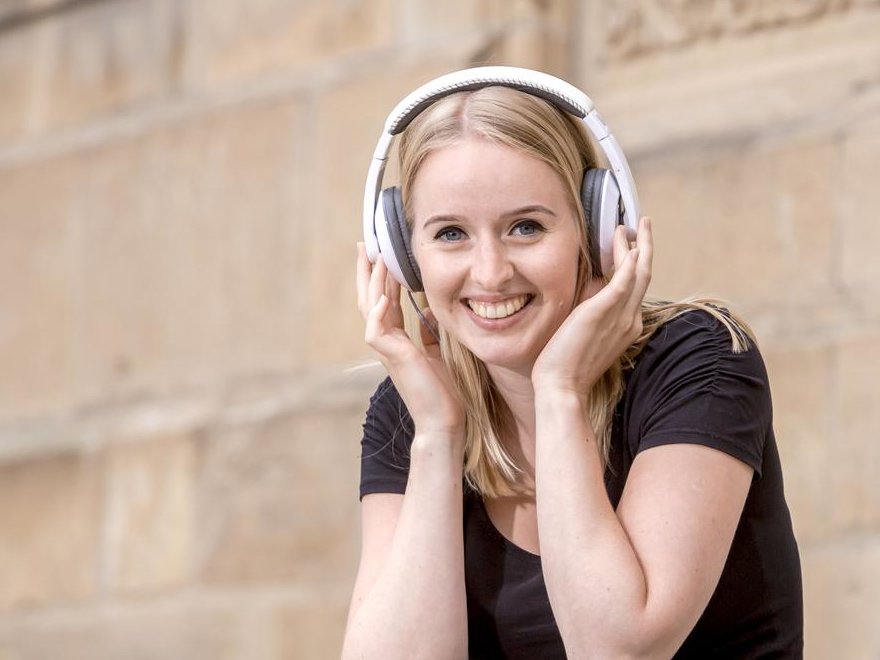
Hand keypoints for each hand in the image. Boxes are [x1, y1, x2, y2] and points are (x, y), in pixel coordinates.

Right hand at [356, 243, 464, 440]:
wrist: (444, 420)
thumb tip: (430, 310)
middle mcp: (388, 342)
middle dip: (368, 272)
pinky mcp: (393, 358)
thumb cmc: (443, 392)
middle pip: (370, 299)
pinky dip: (378, 311)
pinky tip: (383, 295)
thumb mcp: (437, 353)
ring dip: (373, 282)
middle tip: (365, 245)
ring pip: (370, 309)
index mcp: (398, 340)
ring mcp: (388, 350)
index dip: (383, 278)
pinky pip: (376, 330)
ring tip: (374, 257)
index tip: (383, 254)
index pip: (385, 301)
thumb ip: (429, 332)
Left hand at [531, 217, 652, 396]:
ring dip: (637, 246)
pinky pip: (623, 283)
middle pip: (645, 275)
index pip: (636, 288)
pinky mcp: (601, 312)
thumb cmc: (568, 366)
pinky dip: (630, 264)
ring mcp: (619, 317)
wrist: (562, 387)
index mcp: (627, 326)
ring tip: (632, 225)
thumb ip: (594, 316)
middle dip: (646, 246)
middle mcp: (630, 320)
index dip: (636, 262)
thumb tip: (590, 298)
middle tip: (643, 223)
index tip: (631, 245)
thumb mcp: (587, 336)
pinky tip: (632, 247)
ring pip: (638, 273)